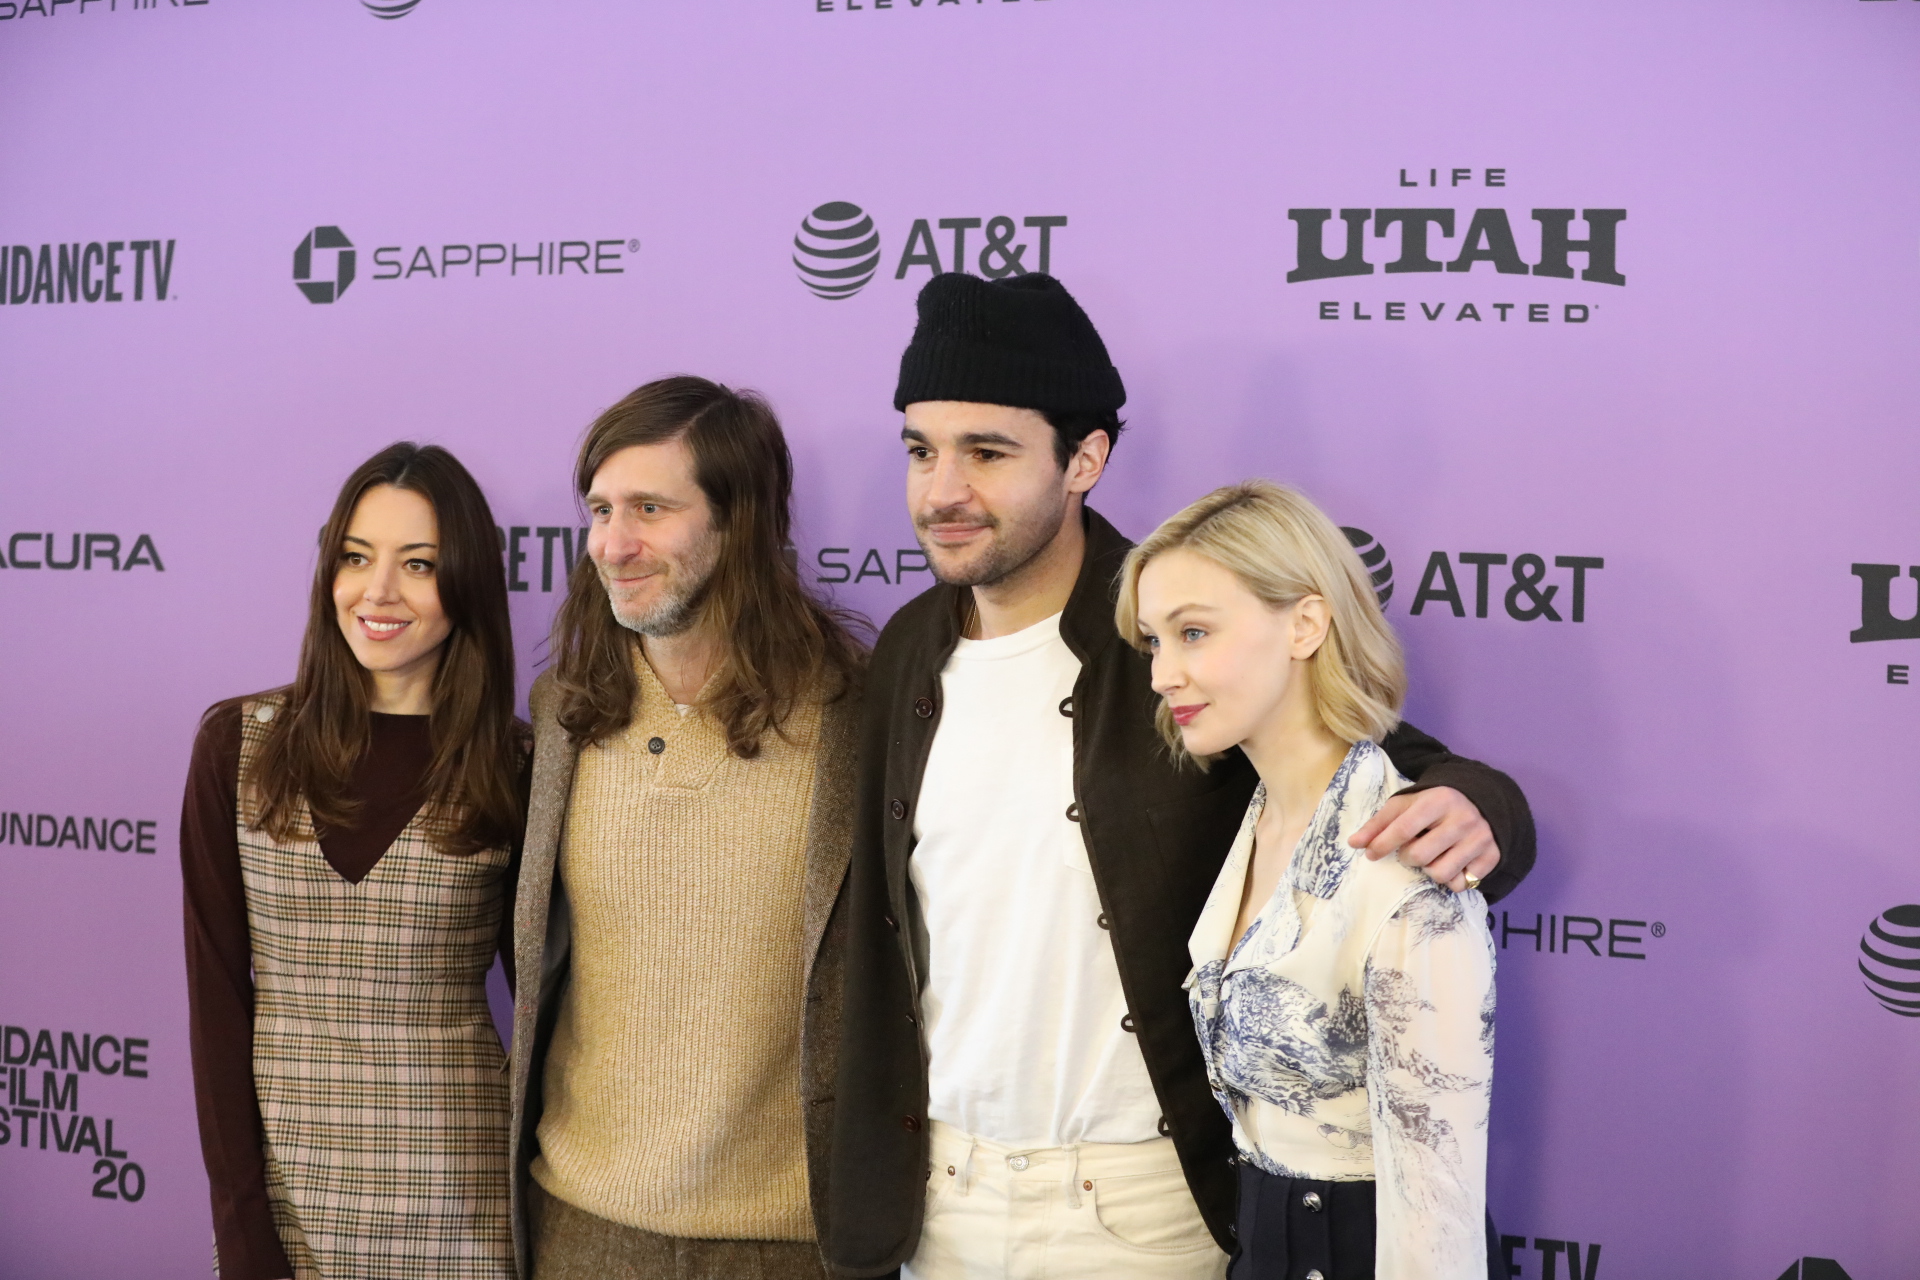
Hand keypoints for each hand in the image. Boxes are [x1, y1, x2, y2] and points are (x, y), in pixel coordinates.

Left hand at [1348, 786, 1498, 892]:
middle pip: (1419, 856)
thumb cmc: (1434, 806)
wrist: (1482, 802)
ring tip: (1432, 856)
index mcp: (1438, 800)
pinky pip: (1461, 884)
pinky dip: (1451, 879)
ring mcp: (1480, 839)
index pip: (1404, 828)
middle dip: (1408, 857)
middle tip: (1412, 850)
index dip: (1382, 845)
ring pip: (1440, 874)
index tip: (1370, 855)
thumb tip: (1353, 843)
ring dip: (1429, 870)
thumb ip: (1379, 822)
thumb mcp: (1407, 805)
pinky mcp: (1492, 856)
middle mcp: (1462, 819)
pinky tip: (1452, 863)